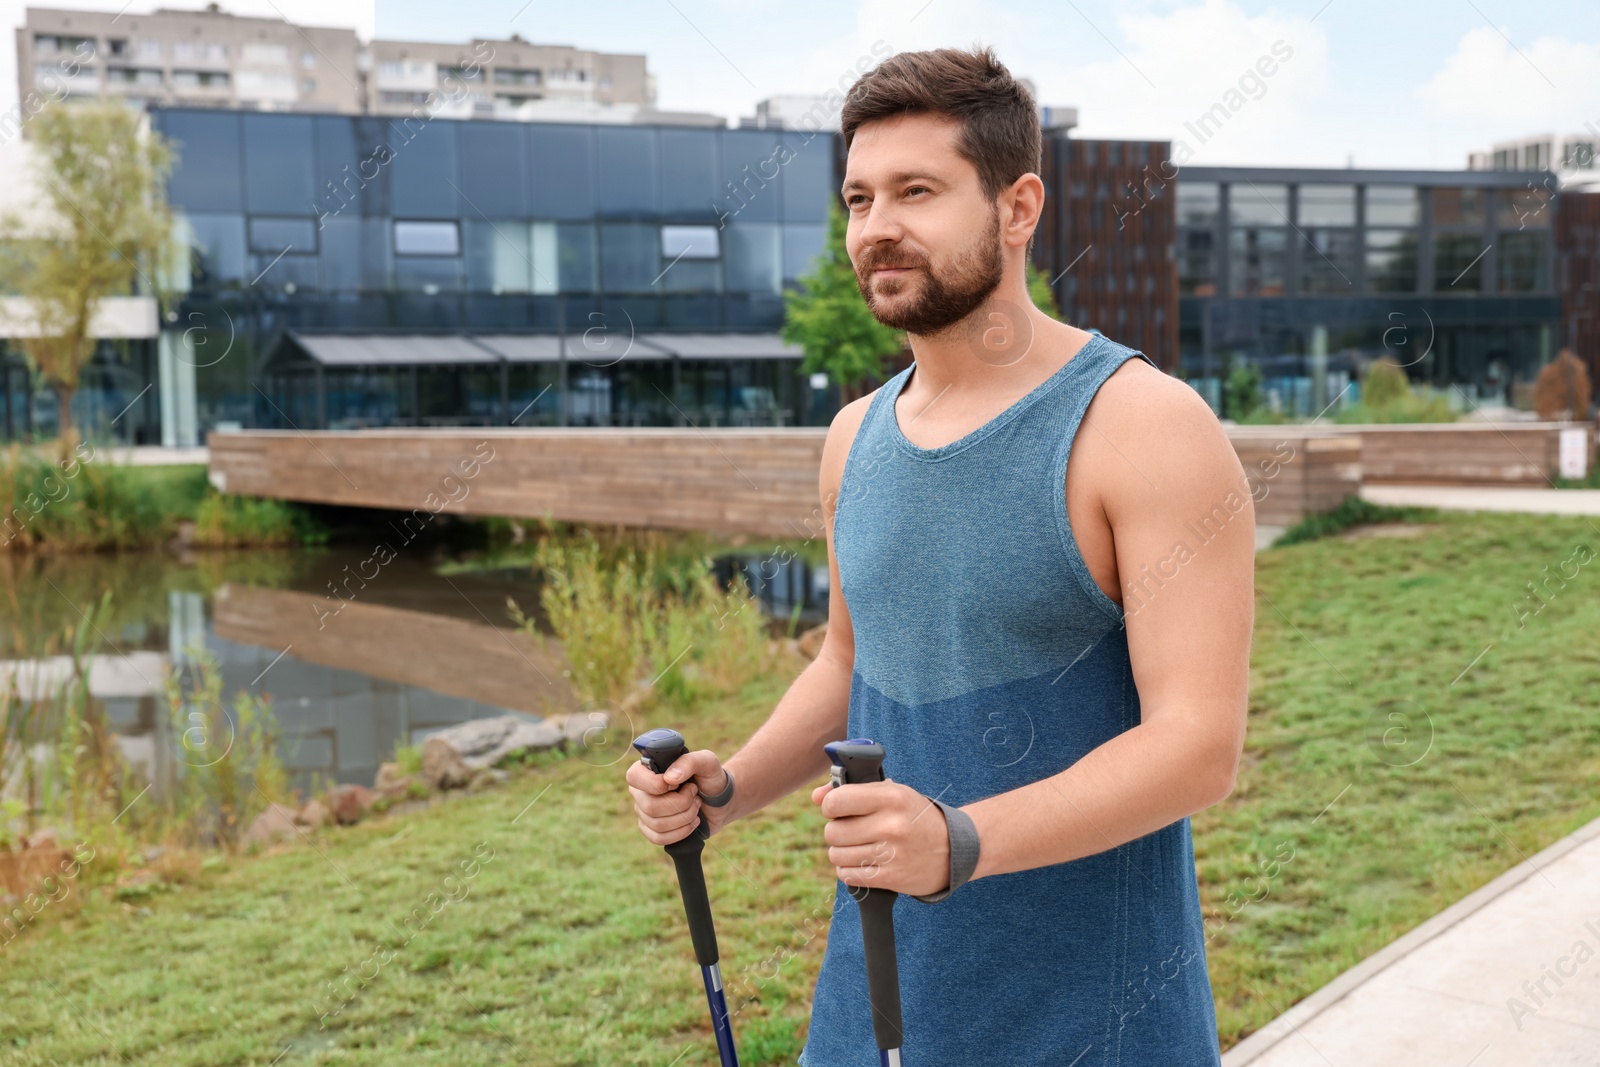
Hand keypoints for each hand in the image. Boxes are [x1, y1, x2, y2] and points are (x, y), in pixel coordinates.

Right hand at [626, 749, 733, 845]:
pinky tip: (692, 822)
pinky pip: (658, 838)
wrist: (720, 800)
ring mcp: (644, 811)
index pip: (634, 777)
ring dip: (685, 817)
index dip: (656, 784)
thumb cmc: (710, 777)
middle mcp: (641, 790)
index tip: (679, 784)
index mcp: (648, 768)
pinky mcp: (652, 829)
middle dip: (681, 803)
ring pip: (656, 824)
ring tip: (696, 806)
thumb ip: (688, 762)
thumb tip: (669, 779)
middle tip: (694, 794)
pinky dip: (681, 832)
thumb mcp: (706, 762)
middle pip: (649, 806)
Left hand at [811, 779, 950, 895]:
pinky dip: (849, 870)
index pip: (836, 802)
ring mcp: (892, 854)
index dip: (831, 806)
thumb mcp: (891, 793)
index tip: (838, 809)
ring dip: (841, 852)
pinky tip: (862, 862)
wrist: (954, 848)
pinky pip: (849, 875)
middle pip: (833, 832)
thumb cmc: (914, 816)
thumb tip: (815, 797)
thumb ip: (851, 790)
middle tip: (850, 831)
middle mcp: (891, 825)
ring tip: (857, 847)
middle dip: (836, 832)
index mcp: (891, 797)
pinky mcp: (892, 878)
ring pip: (837, 855)